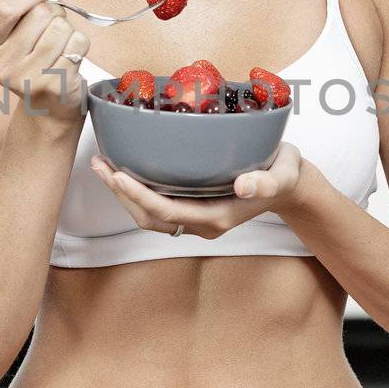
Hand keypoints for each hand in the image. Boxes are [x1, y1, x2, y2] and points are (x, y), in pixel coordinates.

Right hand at [0, 0, 89, 125]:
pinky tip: (70, 57)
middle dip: (54, 14)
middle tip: (52, 29)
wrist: (49, 106)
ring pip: (61, 28)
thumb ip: (9, 5)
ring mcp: (27, 78)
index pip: (4, 7)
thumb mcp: (16, 33)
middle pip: (39, 14)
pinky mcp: (54, 85)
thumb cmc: (36, 62)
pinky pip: (77, 43)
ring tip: (61, 45)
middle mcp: (2, 66)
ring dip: (68, 30)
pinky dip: (80, 45)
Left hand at [90, 142, 303, 238]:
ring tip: (102, 165)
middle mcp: (201, 223)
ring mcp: (194, 217)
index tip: (118, 175)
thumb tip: (243, 186)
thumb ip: (267, 182)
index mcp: (217, 217)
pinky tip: (123, 168)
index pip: (169, 213)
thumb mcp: (283, 175)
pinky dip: (135, 190)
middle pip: (150, 217)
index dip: (140, 196)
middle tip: (99, 164)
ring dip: (122, 193)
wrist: (289, 184)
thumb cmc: (284, 174)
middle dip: (121, 194)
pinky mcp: (191, 206)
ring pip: (148, 215)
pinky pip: (156, 205)